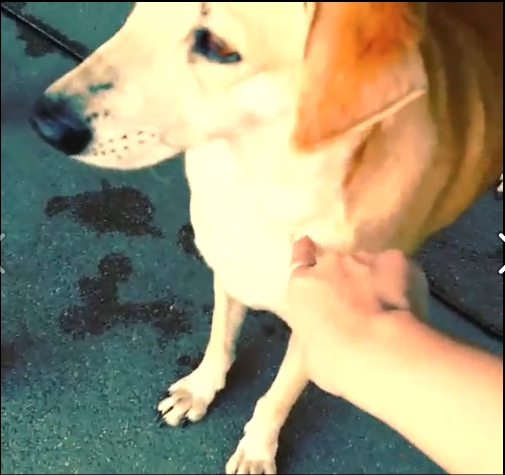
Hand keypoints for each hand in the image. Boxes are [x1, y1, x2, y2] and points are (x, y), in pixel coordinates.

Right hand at [285, 236, 428, 396]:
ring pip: (368, 265)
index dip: (306, 253)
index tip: (310, 250)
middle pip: (337, 264)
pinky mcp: (396, 259)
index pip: (300, 257)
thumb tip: (327, 329)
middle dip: (345, 278)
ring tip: (387, 309)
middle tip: (358, 304)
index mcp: (304, 285)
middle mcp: (331, 264)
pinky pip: (396, 267)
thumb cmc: (333, 361)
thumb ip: (315, 328)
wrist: (377, 351)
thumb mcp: (309, 349)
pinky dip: (401, 281)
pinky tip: (407, 304)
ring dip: (373, 280)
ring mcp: (364, 258)